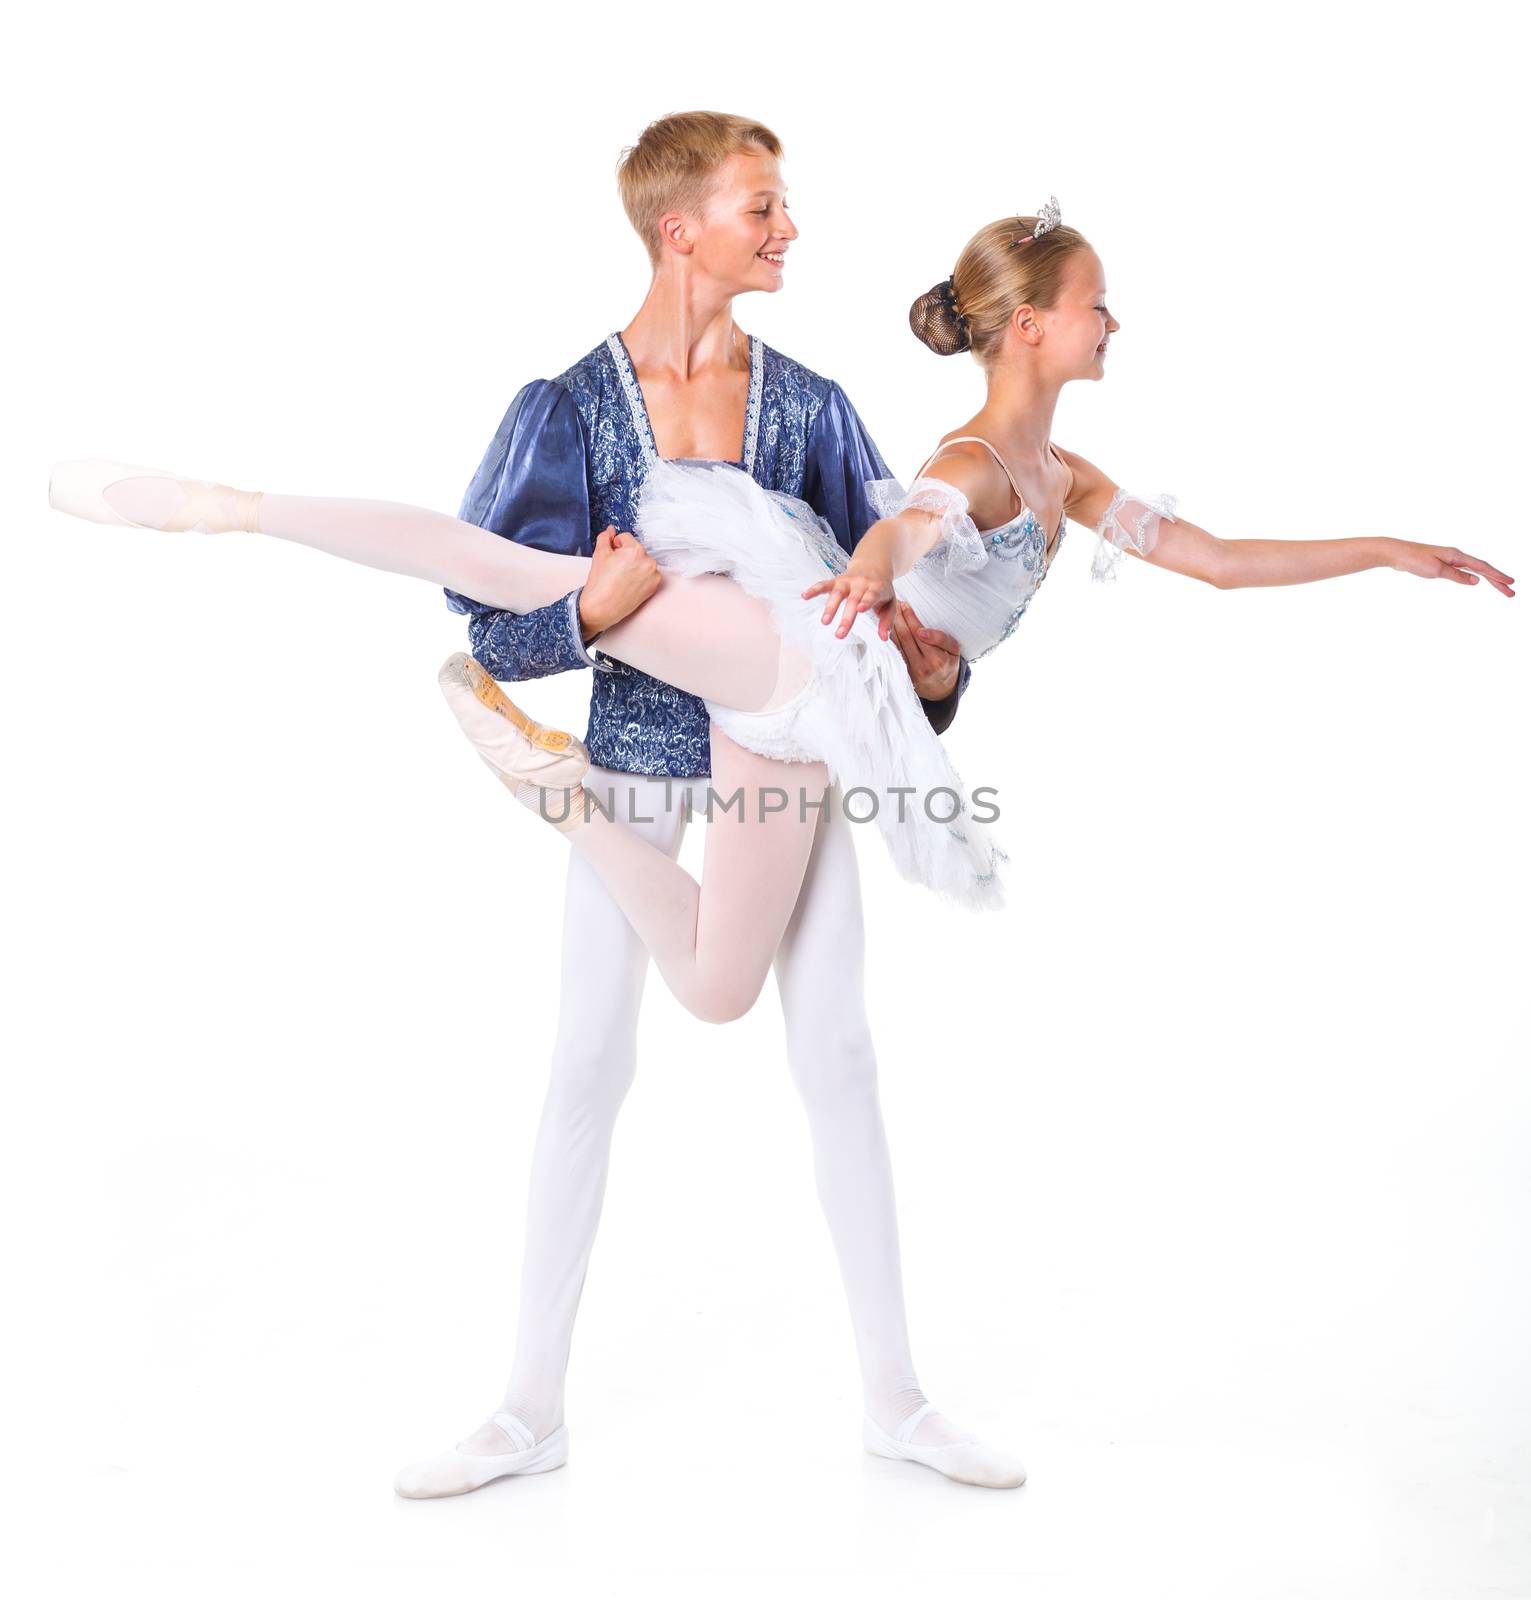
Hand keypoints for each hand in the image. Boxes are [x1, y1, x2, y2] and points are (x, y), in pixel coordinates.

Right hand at [579, 526, 660, 636]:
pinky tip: (629, 583)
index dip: (615, 545)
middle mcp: (649, 561)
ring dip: (634, 565)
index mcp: (636, 550)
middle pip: (636, 550)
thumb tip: (611, 530)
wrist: (602, 608)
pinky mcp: (654, 587)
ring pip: (642, 562)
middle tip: (614, 569)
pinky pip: (648, 575)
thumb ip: (606, 538)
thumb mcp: (599, 554)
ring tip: (621, 577)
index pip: (626, 538)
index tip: (611, 557)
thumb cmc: (600, 583)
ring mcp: (653, 575)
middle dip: (626, 555)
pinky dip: (640, 577)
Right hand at [801, 559, 896, 638]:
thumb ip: (887, 621)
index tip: (860, 609)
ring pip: (837, 593)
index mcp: (877, 588)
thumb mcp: (890, 603)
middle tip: (839, 635)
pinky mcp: (836, 580)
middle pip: (853, 600)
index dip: (866, 601)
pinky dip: (814, 589)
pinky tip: (804, 596)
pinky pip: (824, 584)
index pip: (871, 595)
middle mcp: (861, 584)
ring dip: (830, 607)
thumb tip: (883, 638)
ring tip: (824, 622)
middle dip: (846, 617)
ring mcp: (847, 581)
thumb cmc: (881, 589)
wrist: (874, 566)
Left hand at [889, 600, 960, 699]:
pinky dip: (890, 639)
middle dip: (900, 617)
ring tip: (890, 611)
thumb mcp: (954, 651)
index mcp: (938, 659)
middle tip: (896, 603)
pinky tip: (887, 628)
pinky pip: (894, 653)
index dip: (912, 617)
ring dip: (893, 626)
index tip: (906, 604)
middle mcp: (923, 666)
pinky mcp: (902, 673)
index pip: (922, 633)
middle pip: (907, 636)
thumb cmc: (948, 664)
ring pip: (898, 644)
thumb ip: (941, 638)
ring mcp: (911, 671)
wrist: (940, 689)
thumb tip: (921, 631)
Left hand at [1386, 539, 1514, 595]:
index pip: (1482, 568)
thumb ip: (1457, 575)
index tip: (1510, 584)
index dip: (1497, 576)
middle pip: (1482, 569)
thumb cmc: (1414, 560)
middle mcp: (1456, 556)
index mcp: (1457, 556)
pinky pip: (1464, 570)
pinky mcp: (1442, 564)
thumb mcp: (1436, 570)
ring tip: (1501, 588)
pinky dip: (1475, 576)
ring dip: (1488, 579)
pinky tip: (1477, 580)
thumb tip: (1476, 580)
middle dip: (1497, 581)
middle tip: (1511, 592)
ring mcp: (1450, 560)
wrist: (1396, 554)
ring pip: (1475, 570)